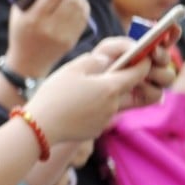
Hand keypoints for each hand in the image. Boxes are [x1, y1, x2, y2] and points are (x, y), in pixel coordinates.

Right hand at [6, 0, 89, 76]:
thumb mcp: (18, 15)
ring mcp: (62, 36)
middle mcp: (49, 28)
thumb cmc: (21, 33)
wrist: (27, 62)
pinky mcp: (71, 41)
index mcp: (33, 19)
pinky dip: (83, 6)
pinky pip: (83, 18)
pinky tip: (79, 2)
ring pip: (78, 7)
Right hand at [25, 37, 154, 143]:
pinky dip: (94, 108)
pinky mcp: (96, 130)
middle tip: (108, 69)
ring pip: (111, 101)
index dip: (142, 62)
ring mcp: (106, 119)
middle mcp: (113, 104)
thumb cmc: (55, 95)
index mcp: (110, 87)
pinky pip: (100, 114)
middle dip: (123, 77)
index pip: (139, 72)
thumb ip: (93, 60)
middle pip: (126, 87)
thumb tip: (106, 60)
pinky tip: (75, 106)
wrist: (41, 126)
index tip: (140, 55)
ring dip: (104, 94)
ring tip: (82, 90)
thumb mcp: (72, 69)